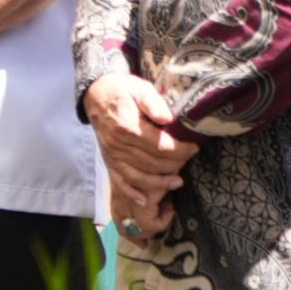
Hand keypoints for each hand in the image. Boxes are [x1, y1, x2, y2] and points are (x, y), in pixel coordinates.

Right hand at [85, 72, 193, 233]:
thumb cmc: (122, 90)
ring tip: (178, 182)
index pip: (160, 146)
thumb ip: (153, 103)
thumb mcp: (140, 88)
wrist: (96, 94)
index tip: (194, 146)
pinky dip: (131, 193)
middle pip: (152, 163)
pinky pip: (119, 181)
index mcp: (128, 126)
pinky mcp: (109, 160)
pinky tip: (144, 200)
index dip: (181, 149)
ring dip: (160, 183)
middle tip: (189, 158)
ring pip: (139, 176)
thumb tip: (168, 119)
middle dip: (176, 164)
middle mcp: (118, 144)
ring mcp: (112, 154)